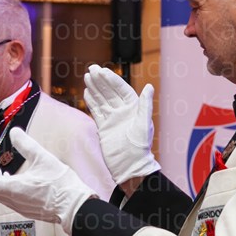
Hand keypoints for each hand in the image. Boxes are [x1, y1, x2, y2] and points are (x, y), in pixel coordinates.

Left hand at [0, 128, 95, 234]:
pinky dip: (6, 190)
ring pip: (1, 196)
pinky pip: (10, 200)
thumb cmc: (60, 183)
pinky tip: (15, 183)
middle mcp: (14, 200)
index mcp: (13, 188)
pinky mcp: (29, 211)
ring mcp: (21, 208)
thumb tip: (14, 132)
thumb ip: (26, 144)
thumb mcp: (42, 158)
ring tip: (0, 172)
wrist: (75, 206)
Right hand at [83, 64, 160, 183]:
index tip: (102, 71)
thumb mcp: (144, 125)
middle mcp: (123, 111)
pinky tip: (86, 92)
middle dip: (101, 80)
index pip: (121, 89)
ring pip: (102, 100)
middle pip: (110, 92)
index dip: (112, 80)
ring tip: (86, 76)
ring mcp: (113, 119)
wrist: (129, 166)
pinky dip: (91, 102)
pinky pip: (96, 111)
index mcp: (134, 108)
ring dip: (94, 88)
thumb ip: (145, 105)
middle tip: (91, 69)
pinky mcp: (104, 127)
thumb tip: (149, 87)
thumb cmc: (140, 147)